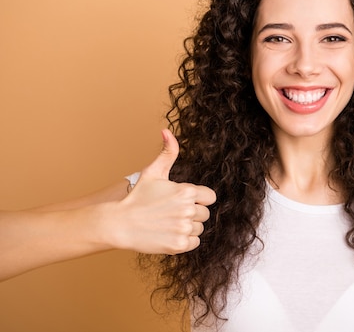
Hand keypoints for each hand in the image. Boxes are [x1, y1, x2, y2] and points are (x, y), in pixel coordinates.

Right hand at [105, 129, 215, 253]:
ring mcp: (184, 228)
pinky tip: (169, 234)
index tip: (183, 201)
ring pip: (199, 229)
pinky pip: (195, 242)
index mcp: (187, 191)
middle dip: (191, 213)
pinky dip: (185, 240)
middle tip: (171, 213)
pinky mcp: (179, 245)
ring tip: (168, 223)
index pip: (210, 197)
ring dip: (187, 227)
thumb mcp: (153, 172)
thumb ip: (167, 152)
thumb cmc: (137, 197)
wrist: (119, 224)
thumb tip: (167, 131)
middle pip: (204, 214)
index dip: (198, 199)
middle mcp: (188, 210)